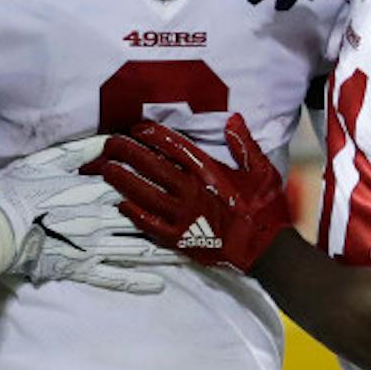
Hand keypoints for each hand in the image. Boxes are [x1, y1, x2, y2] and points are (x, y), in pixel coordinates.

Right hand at [0, 138, 177, 292]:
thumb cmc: (18, 192)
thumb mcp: (47, 161)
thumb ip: (81, 151)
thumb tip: (111, 140)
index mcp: (94, 191)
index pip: (136, 186)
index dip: (162, 187)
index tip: (187, 189)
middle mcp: (101, 219)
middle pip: (146, 220)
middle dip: (175, 222)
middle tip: (203, 226)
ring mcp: (94, 247)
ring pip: (138, 249)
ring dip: (167, 252)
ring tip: (192, 254)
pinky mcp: (82, 268)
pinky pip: (115, 277)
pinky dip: (138, 282)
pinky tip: (160, 285)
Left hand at [99, 114, 291, 272]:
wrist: (265, 249)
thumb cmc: (265, 210)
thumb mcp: (262, 171)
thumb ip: (244, 144)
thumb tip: (233, 119)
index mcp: (209, 172)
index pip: (173, 145)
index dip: (151, 134)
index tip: (137, 128)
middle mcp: (192, 190)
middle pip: (150, 165)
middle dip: (126, 151)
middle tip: (109, 143)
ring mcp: (184, 215)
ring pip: (144, 192)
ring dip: (122, 179)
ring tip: (105, 168)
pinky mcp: (180, 238)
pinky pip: (150, 224)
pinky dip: (133, 213)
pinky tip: (121, 205)